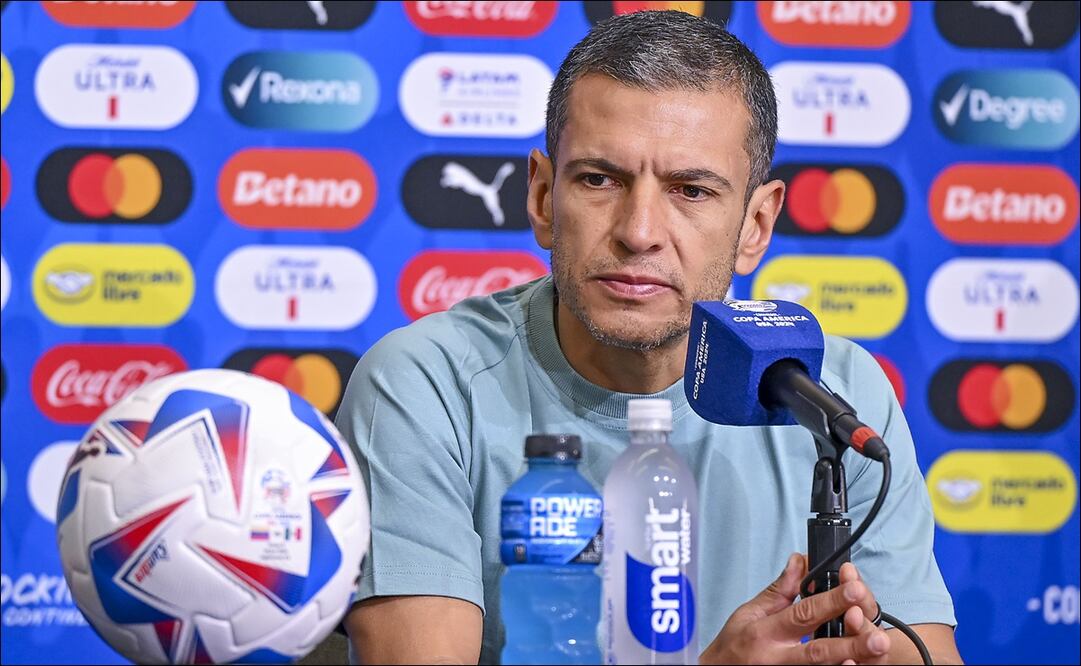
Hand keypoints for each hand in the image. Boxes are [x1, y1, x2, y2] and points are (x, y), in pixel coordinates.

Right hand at [700, 553, 891, 664]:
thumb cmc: (732, 647)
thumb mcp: (748, 613)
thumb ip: (779, 591)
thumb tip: (800, 562)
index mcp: (765, 632)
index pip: (803, 613)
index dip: (831, 601)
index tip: (855, 588)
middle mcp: (778, 658)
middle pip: (819, 650)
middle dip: (851, 642)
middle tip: (878, 637)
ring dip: (850, 660)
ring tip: (874, 652)